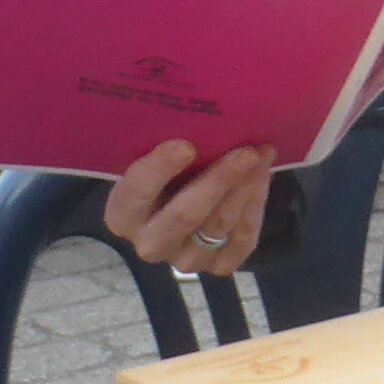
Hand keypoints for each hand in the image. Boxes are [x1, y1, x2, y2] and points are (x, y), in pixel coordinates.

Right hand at [105, 139, 276, 277]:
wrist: (179, 199)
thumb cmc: (163, 170)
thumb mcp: (152, 156)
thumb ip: (162, 144)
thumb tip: (194, 116)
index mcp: (122, 215)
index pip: (136, 193)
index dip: (159, 169)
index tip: (185, 145)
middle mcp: (150, 245)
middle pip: (184, 215)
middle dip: (219, 180)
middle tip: (245, 151)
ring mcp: (185, 261)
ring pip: (218, 226)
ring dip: (244, 188)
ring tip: (261, 154)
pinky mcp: (218, 266)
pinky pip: (242, 240)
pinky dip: (255, 207)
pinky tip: (261, 178)